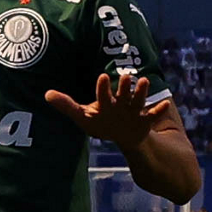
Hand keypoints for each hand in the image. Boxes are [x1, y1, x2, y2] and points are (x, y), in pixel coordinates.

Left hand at [45, 73, 170, 150]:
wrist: (122, 134)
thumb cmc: (100, 122)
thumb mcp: (82, 116)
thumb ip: (66, 105)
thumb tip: (46, 94)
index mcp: (106, 100)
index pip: (103, 92)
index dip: (102, 86)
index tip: (101, 76)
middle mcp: (122, 102)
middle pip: (123, 92)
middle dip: (124, 85)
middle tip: (125, 76)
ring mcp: (134, 110)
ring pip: (139, 99)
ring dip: (142, 91)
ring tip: (145, 81)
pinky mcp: (145, 120)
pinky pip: (154, 115)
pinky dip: (159, 111)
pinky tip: (165, 105)